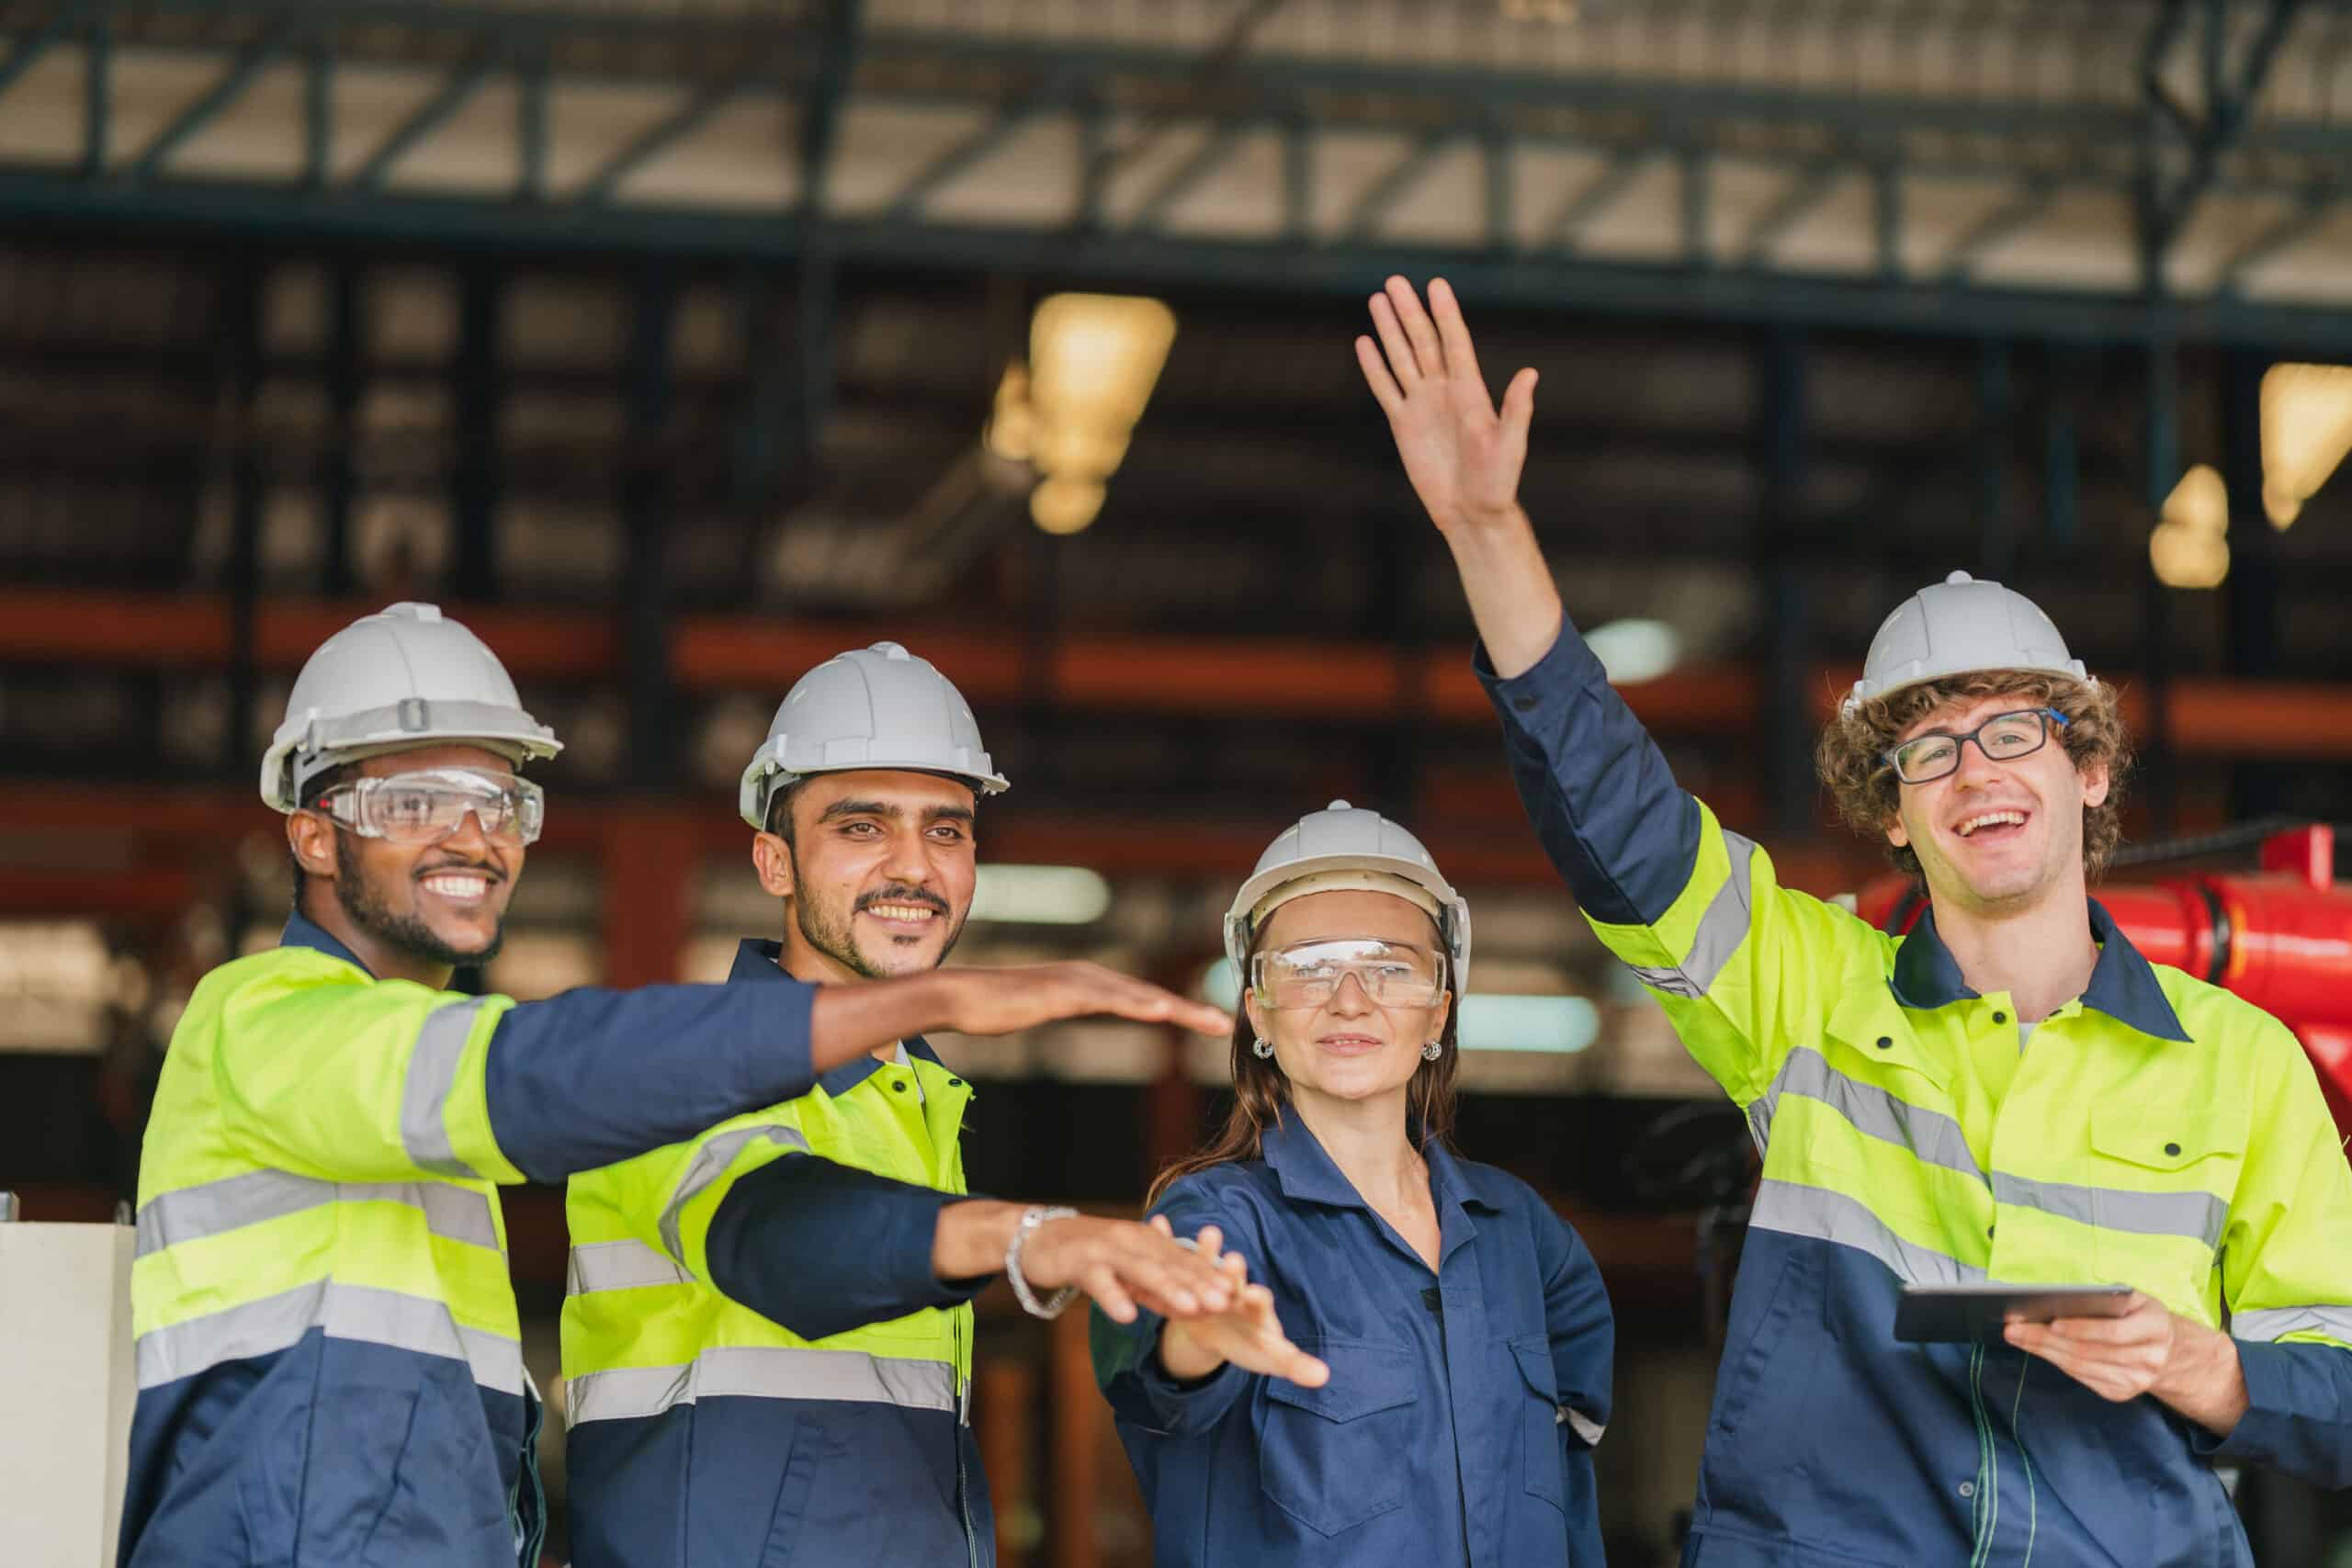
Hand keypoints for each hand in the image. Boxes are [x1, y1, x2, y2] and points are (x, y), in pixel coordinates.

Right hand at [942, 962, 1229, 1038]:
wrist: (955, 996)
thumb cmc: (991, 1007)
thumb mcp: (1038, 1011)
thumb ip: (1061, 1007)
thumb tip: (1069, 1009)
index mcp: (1087, 983)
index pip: (1141, 999)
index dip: (1177, 1012)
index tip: (1206, 1025)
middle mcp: (1089, 976)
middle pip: (1149, 996)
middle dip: (1189, 1012)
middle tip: (1226, 1025)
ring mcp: (1076, 981)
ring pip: (1137, 996)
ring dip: (1176, 1009)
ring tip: (1210, 1022)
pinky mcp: (1061, 992)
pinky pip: (1107, 1000)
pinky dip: (1137, 1005)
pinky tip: (1162, 1012)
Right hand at [1017, 1212, 1240, 1324]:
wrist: (1039, 1238)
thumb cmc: (1090, 1258)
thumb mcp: (1129, 1274)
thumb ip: (1157, 1290)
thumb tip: (1192, 1309)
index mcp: (1147, 1241)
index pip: (1184, 1260)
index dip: (1210, 1277)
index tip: (1238, 1294)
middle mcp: (1132, 1241)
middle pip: (1170, 1264)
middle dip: (1199, 1283)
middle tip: (1226, 1301)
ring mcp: (1106, 1249)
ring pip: (1141, 1269)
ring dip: (1167, 1288)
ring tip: (1190, 1308)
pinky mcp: (1079, 1261)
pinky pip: (1099, 1280)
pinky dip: (1113, 1297)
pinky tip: (1127, 1316)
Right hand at [1155, 1222, 1328, 1389]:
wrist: (1222, 1332)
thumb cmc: (1251, 1343)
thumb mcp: (1270, 1357)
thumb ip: (1295, 1364)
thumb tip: (1325, 1378)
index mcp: (1255, 1308)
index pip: (1259, 1301)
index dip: (1258, 1298)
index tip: (1256, 1294)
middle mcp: (1236, 1290)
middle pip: (1235, 1280)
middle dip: (1234, 1272)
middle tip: (1233, 1258)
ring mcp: (1210, 1283)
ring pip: (1208, 1264)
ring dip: (1207, 1250)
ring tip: (1206, 1233)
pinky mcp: (1187, 1281)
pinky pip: (1178, 1259)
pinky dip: (1169, 1241)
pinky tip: (1159, 1224)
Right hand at [1356, 275, 1536, 537]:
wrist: (1472, 511)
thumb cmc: (1497, 481)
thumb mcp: (1511, 444)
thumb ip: (1516, 409)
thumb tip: (1530, 373)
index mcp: (1470, 390)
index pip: (1454, 342)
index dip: (1445, 314)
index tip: (1436, 284)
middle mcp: (1445, 390)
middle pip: (1423, 342)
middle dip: (1409, 311)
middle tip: (1394, 281)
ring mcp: (1423, 405)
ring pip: (1402, 358)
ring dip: (1390, 329)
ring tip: (1378, 299)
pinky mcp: (1404, 424)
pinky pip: (1386, 389)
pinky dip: (1375, 367)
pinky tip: (1365, 343)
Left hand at [2004, 1291, 2248, 1434]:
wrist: (2167, 1349)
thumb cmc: (2137, 1314)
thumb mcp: (2131, 1298)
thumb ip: (2104, 1299)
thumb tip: (2058, 1300)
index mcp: (2155, 1326)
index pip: (2114, 1332)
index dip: (2082, 1329)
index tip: (2050, 1322)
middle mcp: (2150, 1357)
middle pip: (2090, 1351)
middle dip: (2047, 1339)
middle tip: (2015, 1328)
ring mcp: (2137, 1380)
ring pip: (2081, 1366)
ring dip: (2044, 1351)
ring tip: (2018, 1336)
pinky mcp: (2122, 1393)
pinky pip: (2082, 1377)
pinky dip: (2056, 1361)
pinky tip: (2038, 1349)